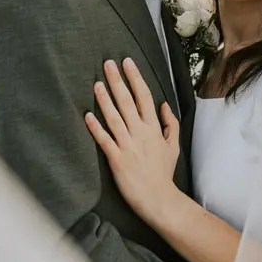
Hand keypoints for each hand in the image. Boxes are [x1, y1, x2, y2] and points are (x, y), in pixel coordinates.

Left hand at [84, 58, 181, 225]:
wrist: (158, 198)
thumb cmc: (163, 173)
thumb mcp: (173, 146)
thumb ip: (169, 124)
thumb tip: (164, 105)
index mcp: (153, 128)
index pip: (143, 97)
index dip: (135, 78)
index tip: (127, 62)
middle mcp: (140, 133)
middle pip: (127, 101)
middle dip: (117, 81)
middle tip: (108, 63)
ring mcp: (127, 145)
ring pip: (114, 117)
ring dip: (104, 99)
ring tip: (96, 83)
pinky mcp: (116, 158)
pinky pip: (104, 140)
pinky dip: (96, 128)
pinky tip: (87, 115)